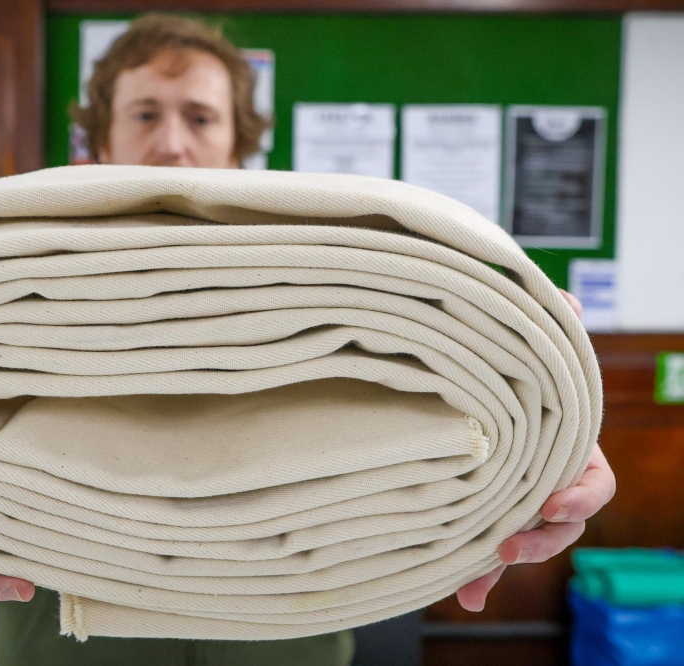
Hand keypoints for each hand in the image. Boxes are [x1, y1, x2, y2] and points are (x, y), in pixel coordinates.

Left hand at [455, 289, 615, 611]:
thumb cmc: (516, 363)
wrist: (478, 377)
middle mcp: (549, 481)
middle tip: (509, 545)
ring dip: (500, 568)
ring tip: (474, 585)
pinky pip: (484, 545)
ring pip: (520, 542)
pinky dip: (475, 572)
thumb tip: (564, 301)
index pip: (595, 484)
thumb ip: (552, 323)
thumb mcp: (535, 341)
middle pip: (559, 526)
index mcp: (572, 450)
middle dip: (538, 542)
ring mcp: (516, 500)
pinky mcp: (483, 511)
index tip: (552, 501)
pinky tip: (460, 595)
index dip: (579, 496)